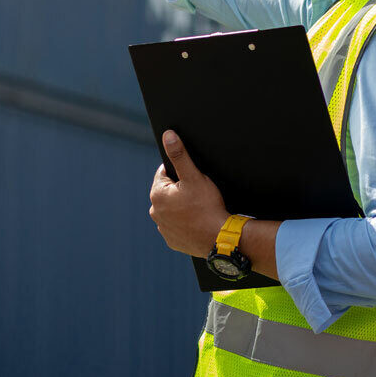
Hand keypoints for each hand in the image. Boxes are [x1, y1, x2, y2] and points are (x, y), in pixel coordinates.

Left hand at [148, 131, 229, 257]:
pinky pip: (177, 226)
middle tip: (199, 194)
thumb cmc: (207, 206)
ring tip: (199, 208)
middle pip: (168, 192)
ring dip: (182, 207)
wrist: (220, 238)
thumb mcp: (194, 176)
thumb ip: (179, 155)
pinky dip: (185, 223)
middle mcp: (155, 212)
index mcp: (157, 194)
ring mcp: (163, 228)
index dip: (181, 173)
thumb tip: (168, 136)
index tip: (193, 179)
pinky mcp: (172, 241)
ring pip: (172, 210)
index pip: (165, 173)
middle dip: (181, 190)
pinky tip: (197, 222)